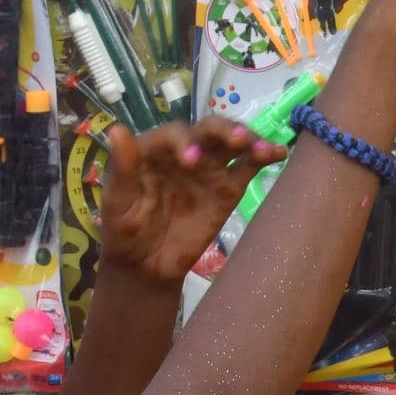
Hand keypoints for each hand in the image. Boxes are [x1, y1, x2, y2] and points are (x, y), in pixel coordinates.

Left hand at [94, 118, 280, 283]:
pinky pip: (248, 167)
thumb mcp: (117, 202)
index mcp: (155, 149)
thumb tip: (116, 130)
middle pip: (209, 130)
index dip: (183, 142)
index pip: (174, 134)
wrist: (146, 265)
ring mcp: (209, 168)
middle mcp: (185, 151)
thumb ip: (123, 167)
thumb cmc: (124, 230)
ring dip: (249, 139)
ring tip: (262, 147)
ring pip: (232, 144)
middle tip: (237, 141)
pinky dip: (264, 157)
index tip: (190, 162)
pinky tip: (279, 153)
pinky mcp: (228, 188)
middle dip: (224, 131)